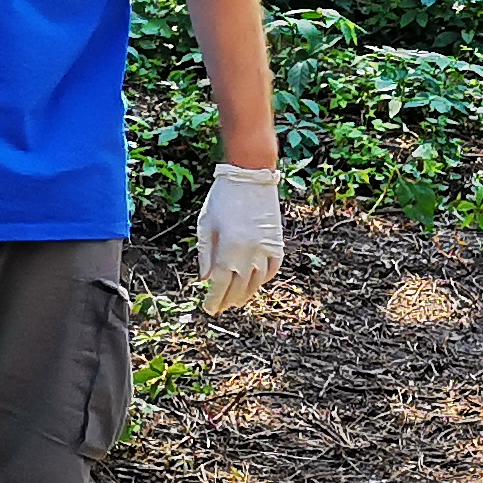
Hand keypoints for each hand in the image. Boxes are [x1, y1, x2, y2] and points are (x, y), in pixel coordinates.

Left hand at [195, 161, 284, 311]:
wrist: (250, 173)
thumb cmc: (223, 196)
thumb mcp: (206, 223)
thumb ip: (205, 253)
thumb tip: (205, 278)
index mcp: (229, 246)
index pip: (220, 283)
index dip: (214, 298)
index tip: (208, 309)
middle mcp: (249, 251)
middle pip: (238, 286)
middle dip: (227, 300)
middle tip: (220, 307)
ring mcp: (266, 247)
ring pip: (257, 281)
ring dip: (246, 294)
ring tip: (236, 301)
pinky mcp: (277, 241)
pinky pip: (273, 268)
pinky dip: (264, 279)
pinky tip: (256, 283)